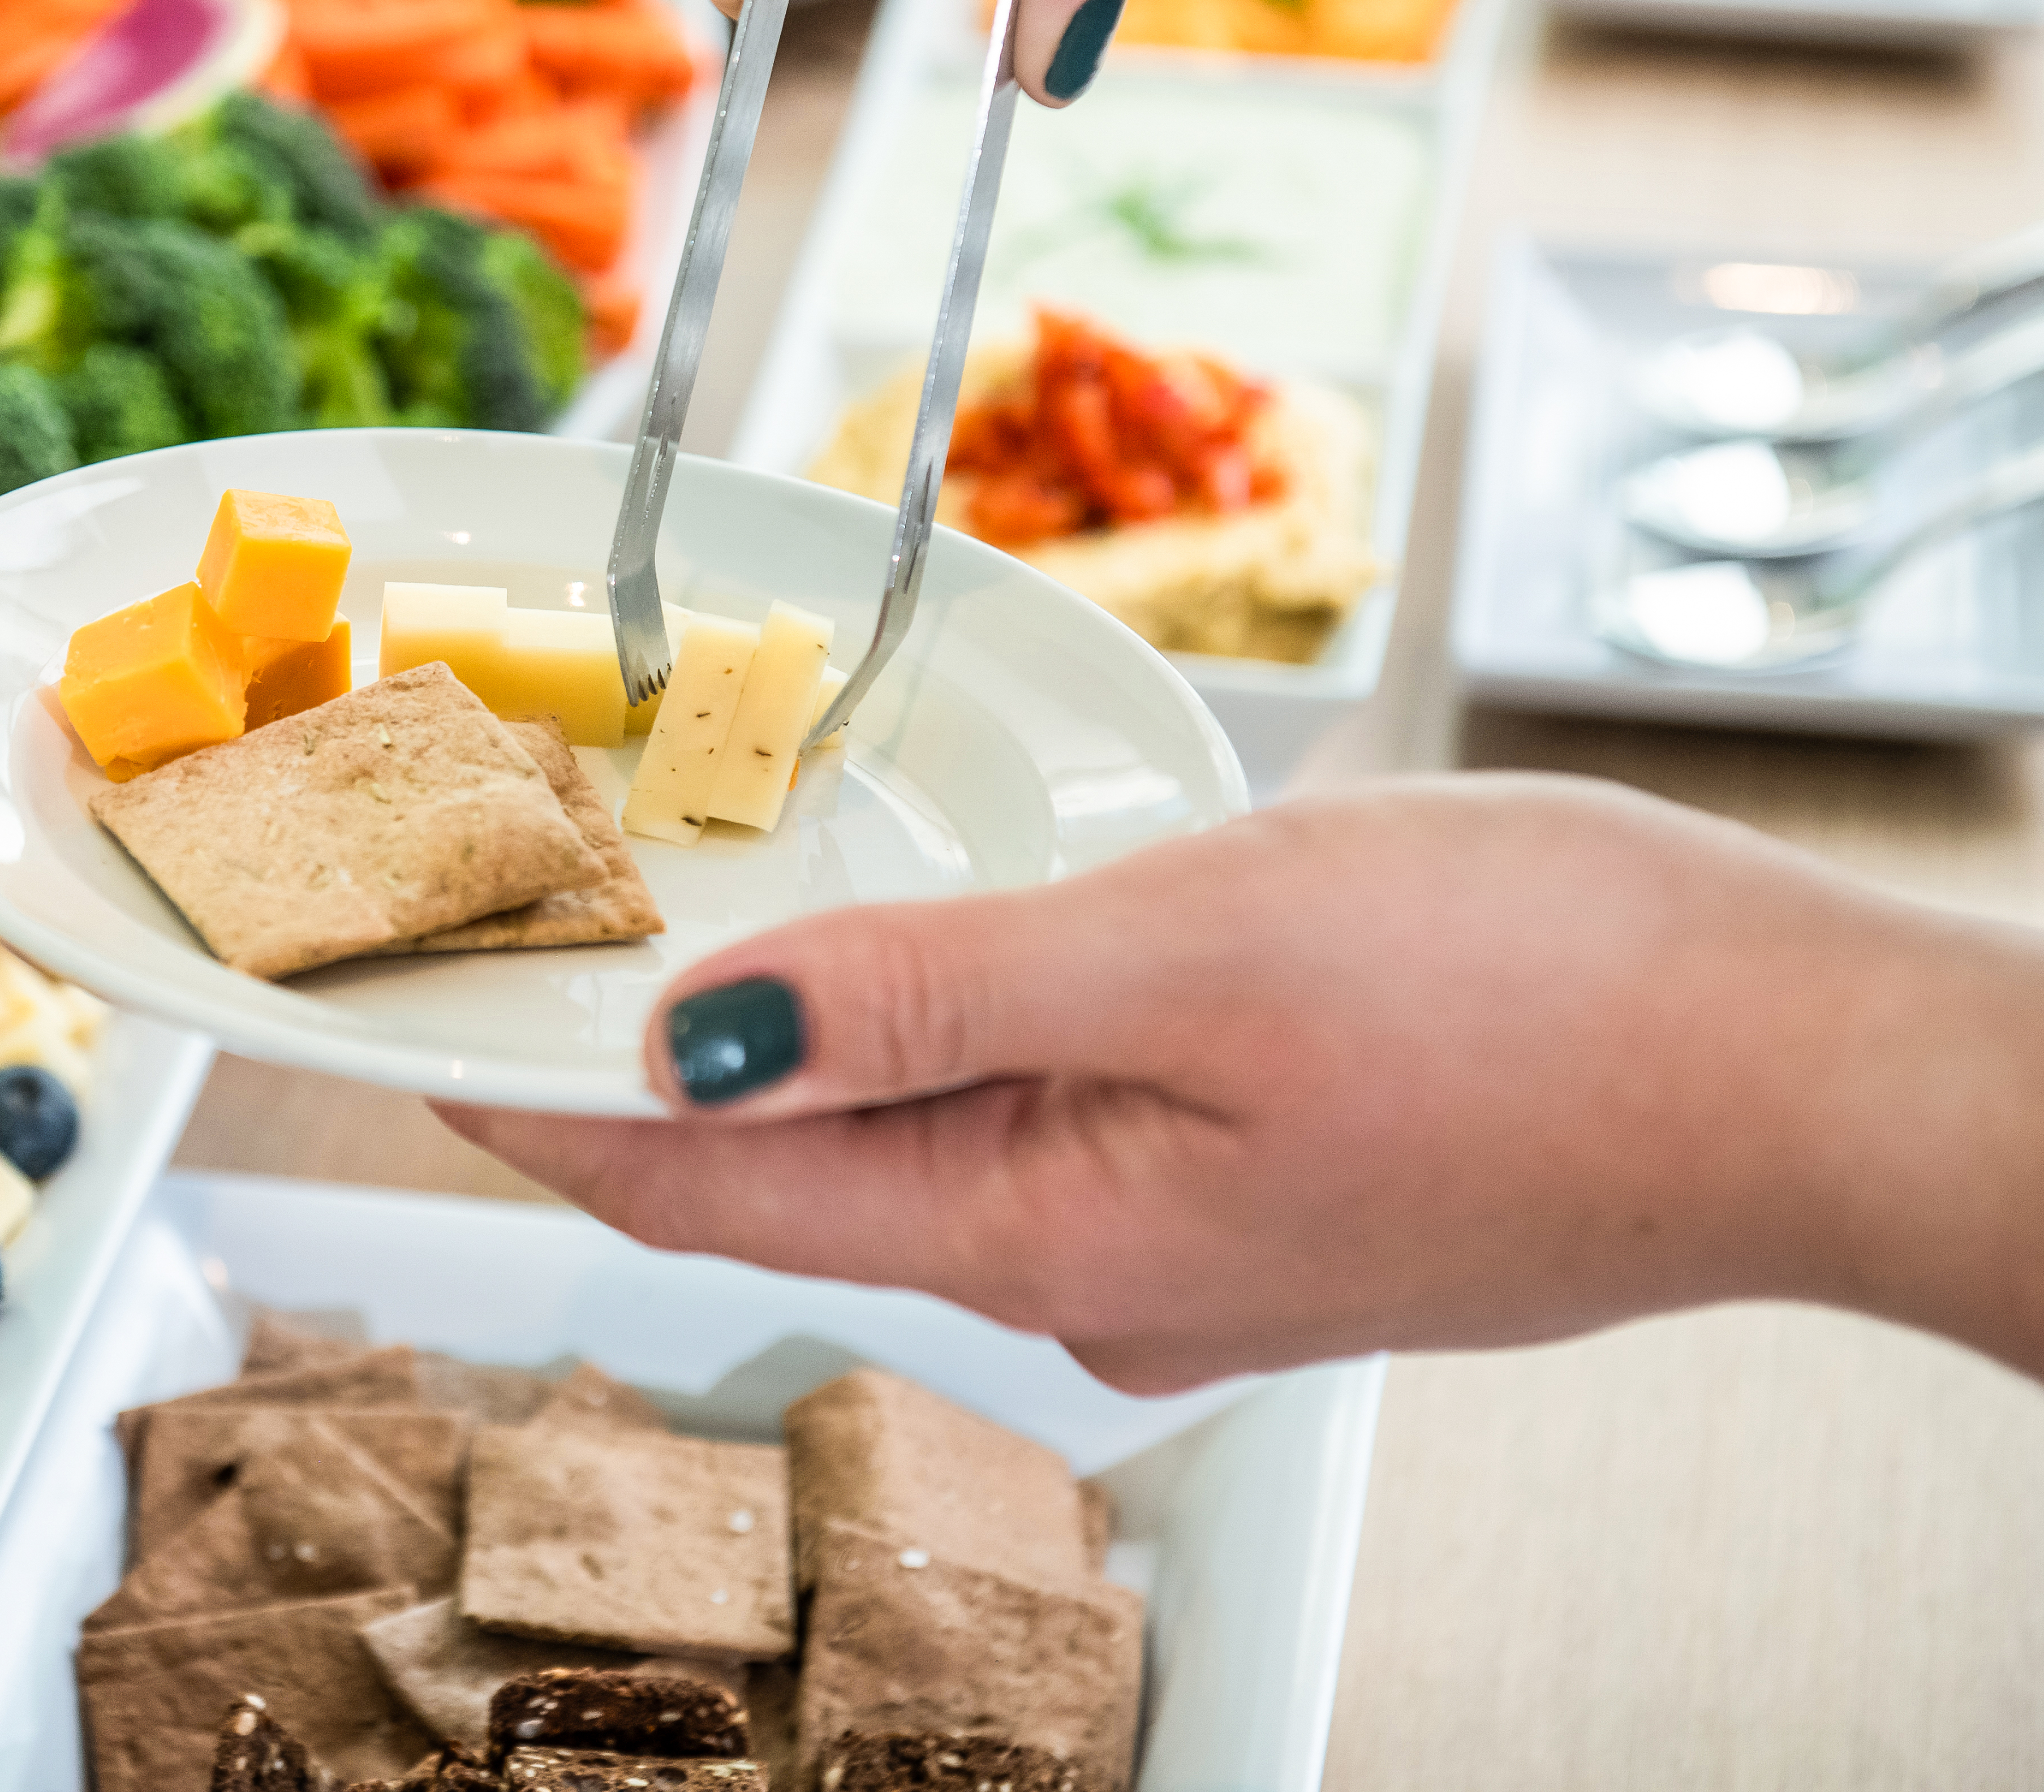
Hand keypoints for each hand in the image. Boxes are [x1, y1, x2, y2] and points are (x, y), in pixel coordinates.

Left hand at [440, 777, 2043, 1389]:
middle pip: (793, 1170)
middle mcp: (1087, 1268)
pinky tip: (913, 970)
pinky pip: (1031, 1115)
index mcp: (1043, 1231)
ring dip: (789, 1051)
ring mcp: (1174, 1237)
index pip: (709, 1179)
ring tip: (676, 951)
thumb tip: (697, 1032)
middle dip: (648, 1076)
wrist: (1795, 1071)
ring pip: (911, 1141)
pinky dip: (932, 1039)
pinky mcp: (1252, 1184)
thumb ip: (925, 994)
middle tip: (526, 966)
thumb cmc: (1537, 1003)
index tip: (423, 1051)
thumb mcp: (1185, 950)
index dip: (552, 1109)